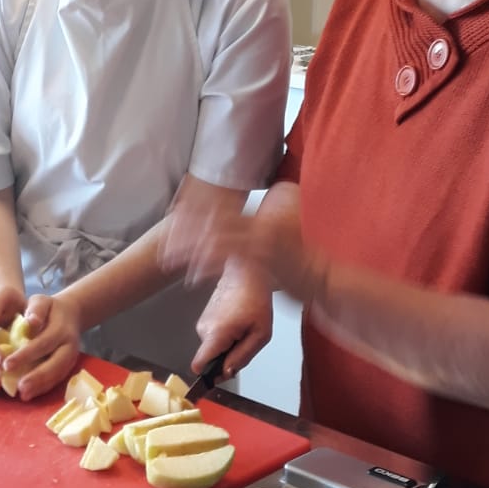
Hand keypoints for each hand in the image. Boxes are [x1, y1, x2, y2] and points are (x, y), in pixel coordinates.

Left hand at [2, 293, 82, 401]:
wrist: (71, 313)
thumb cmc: (49, 308)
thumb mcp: (41, 301)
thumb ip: (35, 309)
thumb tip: (30, 322)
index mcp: (61, 328)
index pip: (43, 343)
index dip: (26, 355)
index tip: (7, 364)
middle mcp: (69, 344)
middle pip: (56, 363)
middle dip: (37, 377)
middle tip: (19, 388)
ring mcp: (72, 356)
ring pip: (58, 374)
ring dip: (41, 386)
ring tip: (23, 395)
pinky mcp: (69, 365)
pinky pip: (58, 379)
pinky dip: (45, 388)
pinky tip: (30, 394)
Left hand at [163, 199, 327, 304]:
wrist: (323, 278)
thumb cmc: (300, 260)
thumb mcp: (280, 232)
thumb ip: (260, 223)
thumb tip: (241, 219)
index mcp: (260, 217)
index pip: (223, 209)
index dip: (197, 210)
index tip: (175, 214)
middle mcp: (259, 225)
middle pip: (214, 222)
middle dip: (187, 230)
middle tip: (165, 238)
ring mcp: (261, 243)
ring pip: (218, 241)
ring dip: (191, 250)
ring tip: (170, 258)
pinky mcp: (262, 262)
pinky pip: (230, 263)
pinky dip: (209, 268)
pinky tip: (192, 275)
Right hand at [193, 261, 273, 377]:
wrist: (246, 272)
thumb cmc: (256, 298)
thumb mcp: (261, 334)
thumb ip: (243, 357)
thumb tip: (227, 373)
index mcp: (215, 334)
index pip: (198, 366)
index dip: (210, 374)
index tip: (222, 373)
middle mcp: (203, 328)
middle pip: (210, 358)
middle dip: (227, 356)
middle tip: (245, 339)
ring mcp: (202, 321)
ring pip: (214, 346)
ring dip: (229, 343)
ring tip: (243, 326)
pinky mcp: (205, 316)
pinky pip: (214, 336)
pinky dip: (226, 334)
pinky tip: (237, 320)